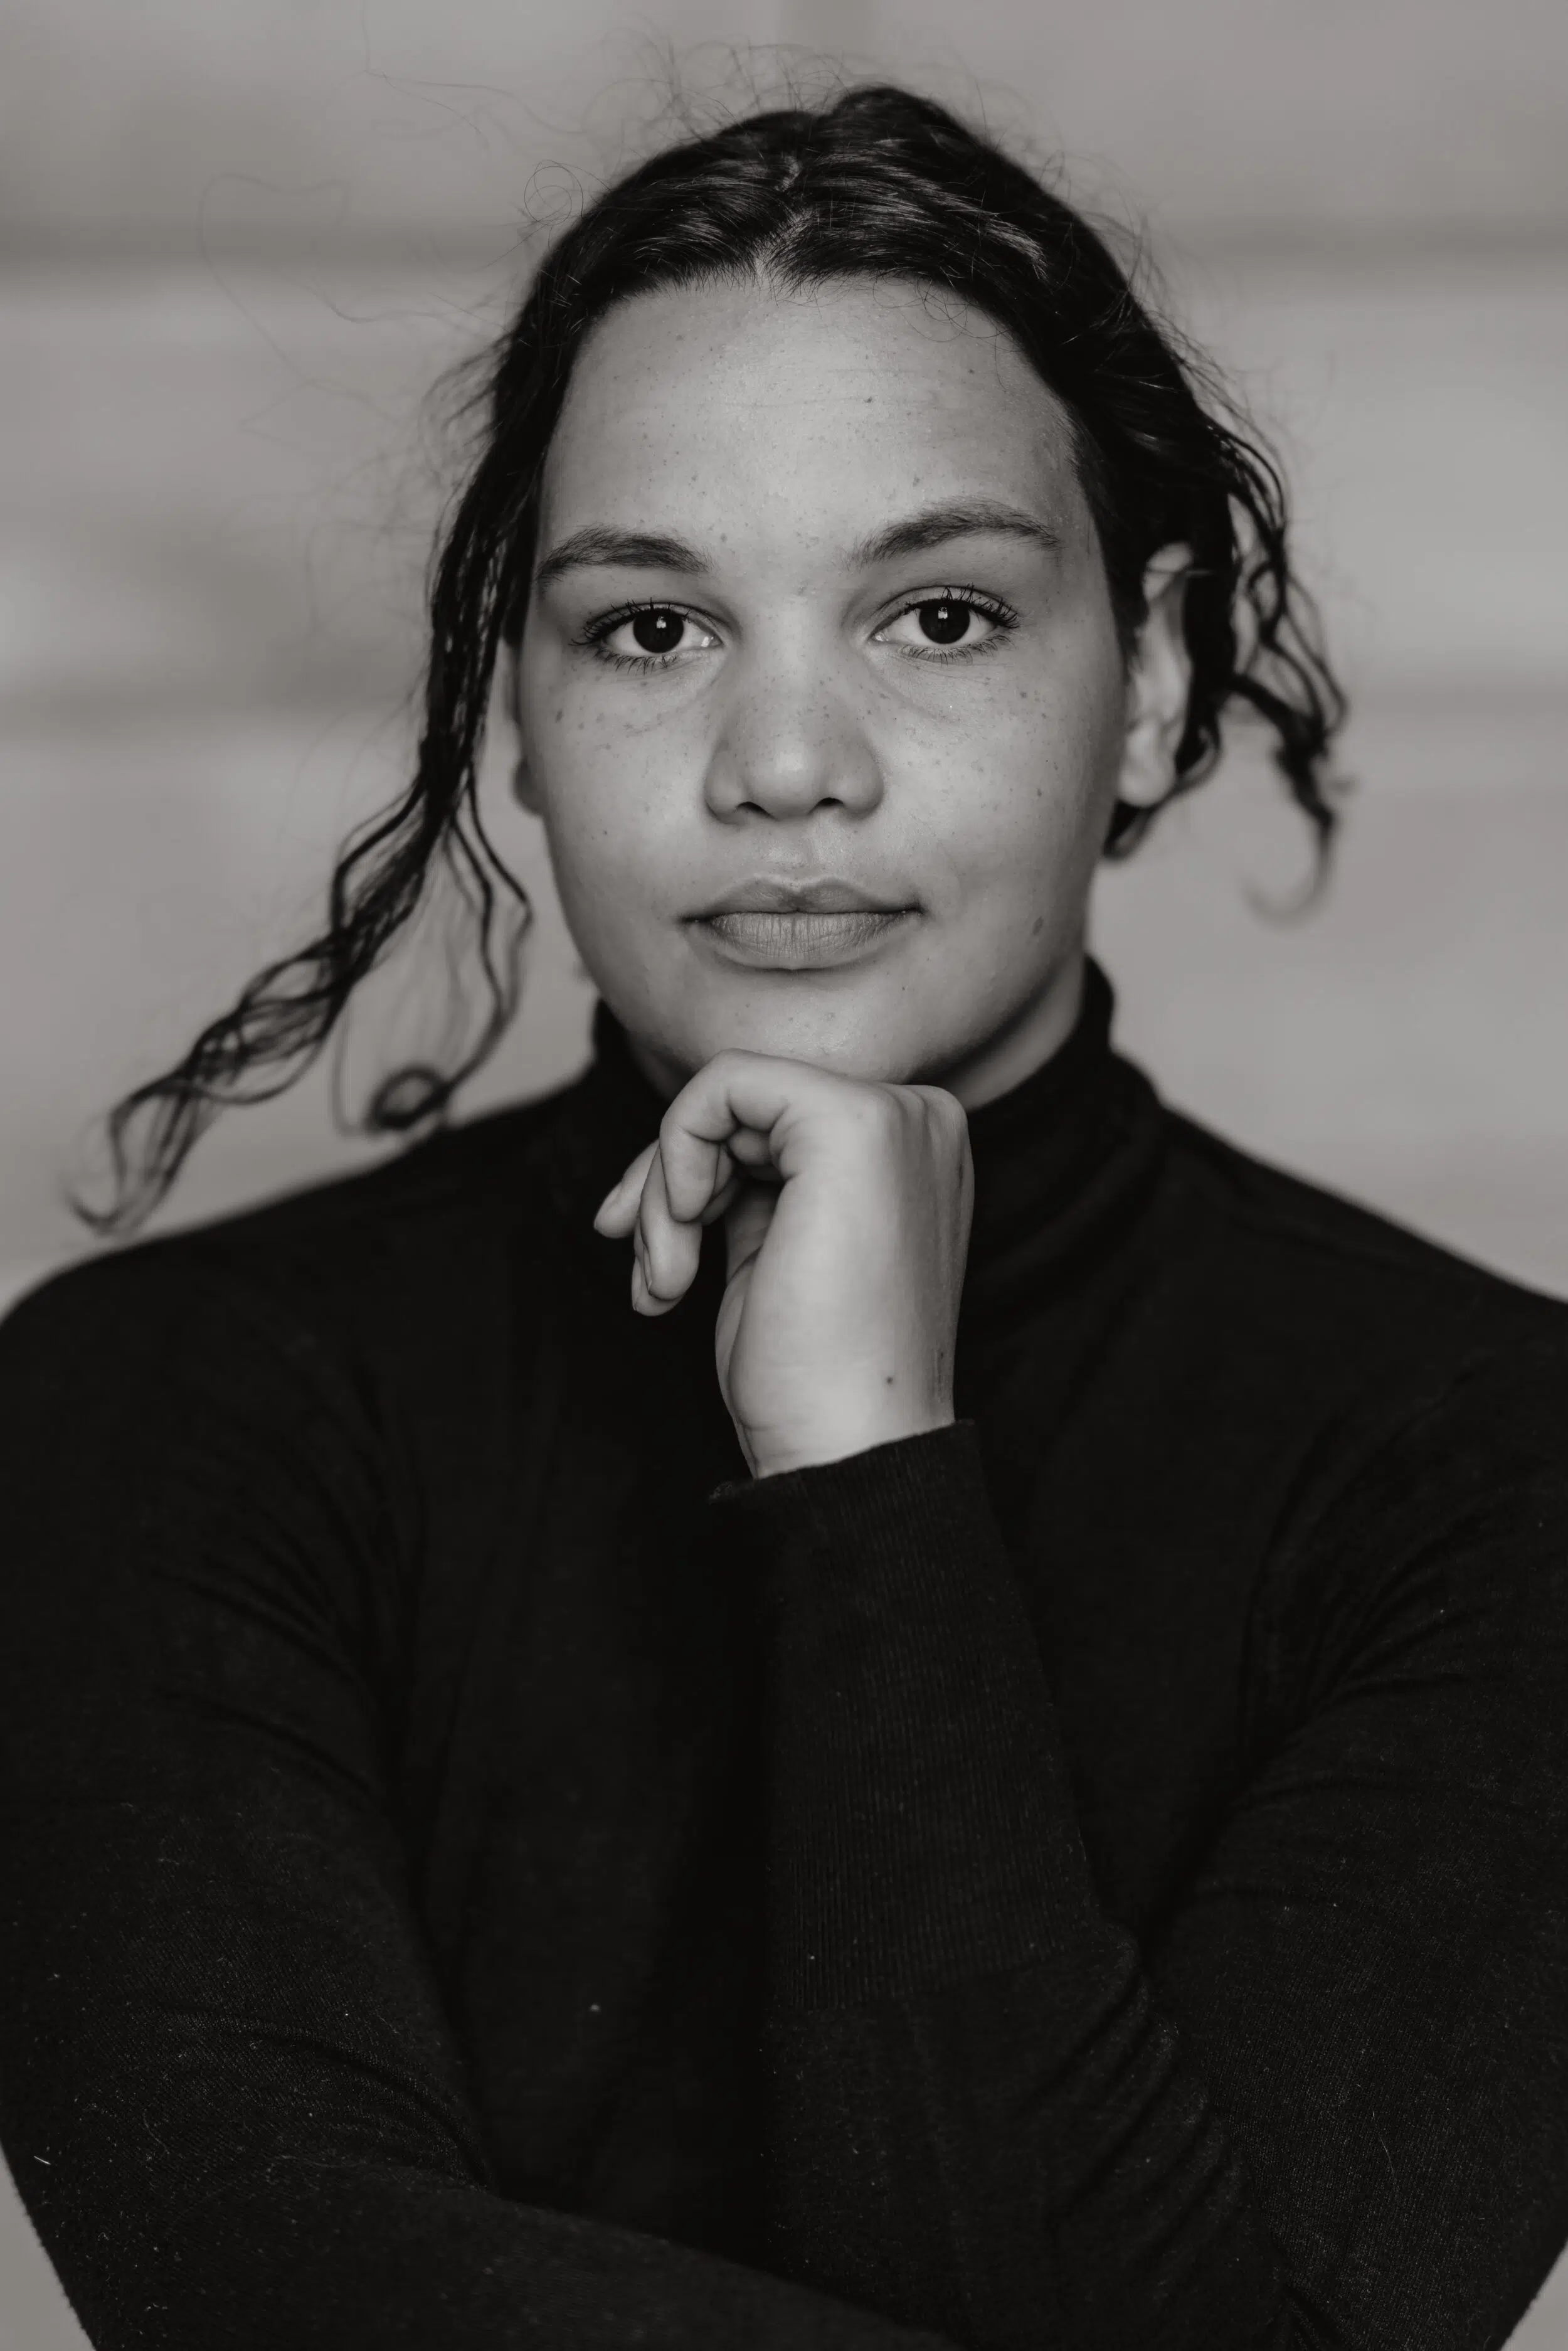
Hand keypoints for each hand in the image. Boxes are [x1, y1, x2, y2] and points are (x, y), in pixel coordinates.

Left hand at [593, 1051, 973, 1478]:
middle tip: (652, 1272)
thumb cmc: (813, 1377)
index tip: (648, 1250)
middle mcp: (918, 1121)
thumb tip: (671, 1149)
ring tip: (664, 1281)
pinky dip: (673, 1158)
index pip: (772, 1120)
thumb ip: (751, 1182)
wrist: (847, 1448)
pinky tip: (678, 1240)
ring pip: (723, 1098)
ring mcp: (895, 1117)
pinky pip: (721, 1086)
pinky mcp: (851, 1125)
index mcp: (912, 1152)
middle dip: (667, 1184)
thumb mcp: (777, 1251)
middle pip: (745, 1105)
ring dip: (664, 1193)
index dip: (692, 1175)